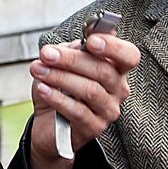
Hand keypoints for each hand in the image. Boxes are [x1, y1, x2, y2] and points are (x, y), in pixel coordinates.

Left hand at [29, 32, 139, 161]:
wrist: (48, 123)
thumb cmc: (60, 89)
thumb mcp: (64, 63)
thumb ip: (74, 50)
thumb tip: (79, 43)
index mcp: (116, 68)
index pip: (128, 55)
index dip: (113, 47)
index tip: (90, 41)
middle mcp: (118, 89)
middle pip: (103, 71)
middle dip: (71, 60)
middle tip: (47, 54)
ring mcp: (108, 110)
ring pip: (90, 90)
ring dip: (60, 77)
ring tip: (38, 70)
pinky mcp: (94, 128)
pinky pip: (78, 111)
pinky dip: (57, 98)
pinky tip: (43, 89)